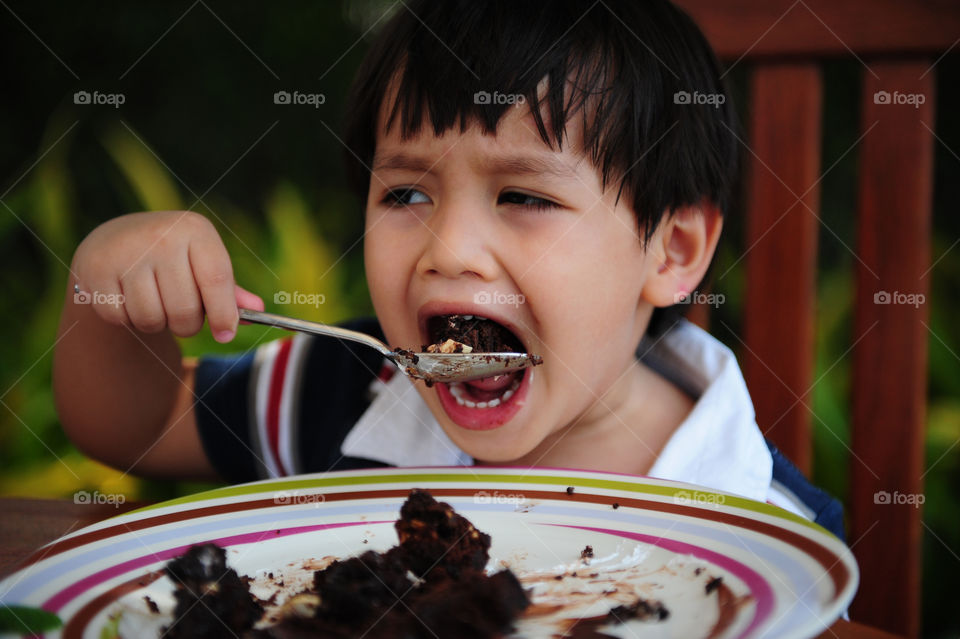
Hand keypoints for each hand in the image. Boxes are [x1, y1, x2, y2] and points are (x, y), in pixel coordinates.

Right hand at [71, 211, 263, 341]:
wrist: (115, 239)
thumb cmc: (174, 258)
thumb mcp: (203, 263)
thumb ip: (229, 290)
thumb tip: (259, 311)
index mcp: (195, 230)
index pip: (217, 280)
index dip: (224, 314)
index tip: (226, 334)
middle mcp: (161, 236)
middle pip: (185, 309)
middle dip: (187, 324)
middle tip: (181, 315)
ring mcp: (125, 252)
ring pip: (152, 319)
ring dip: (157, 324)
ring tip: (155, 303)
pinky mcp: (95, 271)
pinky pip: (121, 318)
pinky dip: (128, 320)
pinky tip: (128, 299)